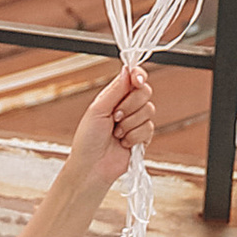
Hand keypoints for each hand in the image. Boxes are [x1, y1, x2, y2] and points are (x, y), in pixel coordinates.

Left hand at [64, 63, 154, 204]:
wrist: (92, 166)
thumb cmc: (87, 139)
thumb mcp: (97, 109)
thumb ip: (115, 90)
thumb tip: (127, 69)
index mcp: (114, 96)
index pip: (133, 78)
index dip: (139, 76)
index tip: (137, 81)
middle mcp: (127, 106)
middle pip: (145, 92)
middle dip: (130, 105)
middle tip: (115, 116)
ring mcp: (136, 121)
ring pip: (149, 111)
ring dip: (130, 124)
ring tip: (116, 133)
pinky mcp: (142, 137)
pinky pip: (149, 129)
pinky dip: (134, 136)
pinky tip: (123, 142)